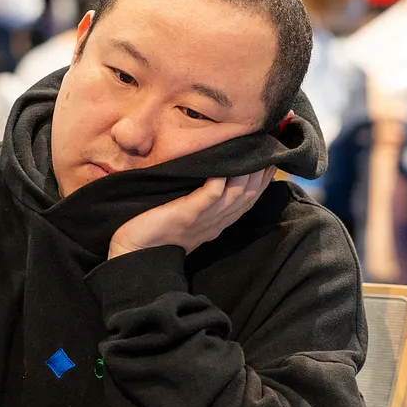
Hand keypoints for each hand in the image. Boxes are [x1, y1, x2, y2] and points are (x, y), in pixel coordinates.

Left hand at [107, 170, 271, 259]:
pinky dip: (218, 181)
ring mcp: (202, 219)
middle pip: (247, 197)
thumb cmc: (155, 234)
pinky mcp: (187, 214)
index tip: (271, 162)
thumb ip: (201, 203)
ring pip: (235, 195)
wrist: (134, 255)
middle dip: (260, 174)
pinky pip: (209, 196)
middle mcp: (215, 222)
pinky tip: (223, 167)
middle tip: (268, 151)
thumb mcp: (187, 218)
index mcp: (217, 223)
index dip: (262, 183)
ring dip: (246, 175)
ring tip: (252, 155)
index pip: (248, 202)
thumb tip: (211, 179)